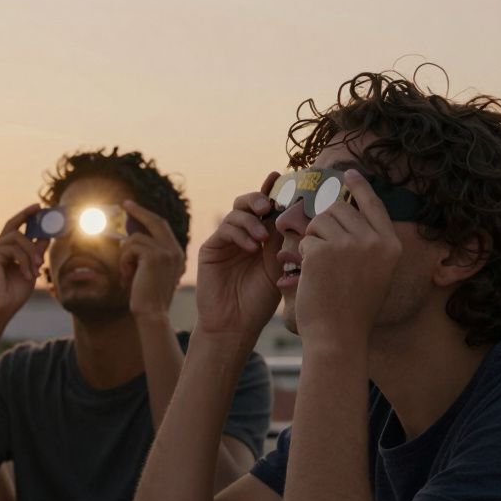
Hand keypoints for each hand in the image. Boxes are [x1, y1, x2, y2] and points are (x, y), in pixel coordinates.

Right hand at [0, 204, 49, 321]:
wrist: (1, 309)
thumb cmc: (13, 294)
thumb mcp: (32, 269)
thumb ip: (37, 252)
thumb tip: (47, 235)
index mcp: (8, 252)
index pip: (17, 229)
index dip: (27, 217)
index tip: (40, 208)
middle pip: (13, 224)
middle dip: (27, 215)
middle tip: (40, 208)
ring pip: (17, 237)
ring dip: (31, 252)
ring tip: (37, 268)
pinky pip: (13, 249)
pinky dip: (24, 261)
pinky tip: (27, 274)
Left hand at [119, 200, 185, 320]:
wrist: (152, 314)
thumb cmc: (147, 297)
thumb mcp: (148, 272)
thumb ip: (145, 255)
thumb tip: (127, 237)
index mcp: (176, 253)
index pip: (162, 226)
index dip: (147, 215)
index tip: (133, 207)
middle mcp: (174, 250)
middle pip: (155, 221)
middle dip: (138, 211)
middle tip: (124, 204)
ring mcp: (166, 251)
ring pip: (134, 239)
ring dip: (124, 257)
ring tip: (126, 275)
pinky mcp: (153, 256)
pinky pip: (129, 248)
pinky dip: (123, 262)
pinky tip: (127, 277)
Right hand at [194, 172, 283, 341]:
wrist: (235, 324)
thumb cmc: (259, 301)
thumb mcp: (276, 267)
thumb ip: (279, 240)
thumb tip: (289, 211)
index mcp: (262, 239)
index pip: (268, 209)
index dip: (272, 191)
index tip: (280, 176)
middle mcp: (244, 236)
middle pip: (247, 204)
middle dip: (258, 199)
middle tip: (269, 206)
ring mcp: (226, 242)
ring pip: (236, 214)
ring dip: (250, 220)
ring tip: (261, 237)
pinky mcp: (211, 249)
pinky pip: (225, 230)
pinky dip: (239, 233)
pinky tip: (250, 247)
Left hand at [295, 170, 401, 347]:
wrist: (338, 335)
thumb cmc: (351, 309)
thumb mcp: (373, 272)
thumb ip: (367, 243)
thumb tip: (346, 212)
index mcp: (391, 244)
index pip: (374, 205)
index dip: (360, 187)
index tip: (348, 173)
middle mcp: (375, 240)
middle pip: (339, 210)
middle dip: (323, 226)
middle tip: (321, 254)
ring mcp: (350, 244)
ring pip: (319, 221)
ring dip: (312, 241)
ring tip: (320, 268)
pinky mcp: (324, 250)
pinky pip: (305, 239)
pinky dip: (302, 255)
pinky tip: (311, 275)